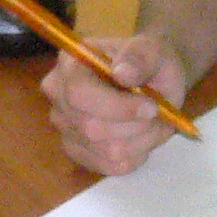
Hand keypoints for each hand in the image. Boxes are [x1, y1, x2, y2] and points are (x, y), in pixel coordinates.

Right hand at [41, 29, 189, 175]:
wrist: (152, 79)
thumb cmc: (149, 62)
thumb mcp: (153, 50)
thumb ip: (140, 57)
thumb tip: (122, 72)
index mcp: (70, 62)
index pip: (79, 94)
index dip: (117, 107)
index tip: (151, 107)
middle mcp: (58, 94)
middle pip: (91, 128)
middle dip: (135, 126)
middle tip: (158, 114)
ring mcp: (64, 124)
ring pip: (106, 151)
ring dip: (141, 141)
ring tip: (154, 123)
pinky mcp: (76, 149)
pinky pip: (109, 166)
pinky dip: (135, 156)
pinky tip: (141, 137)